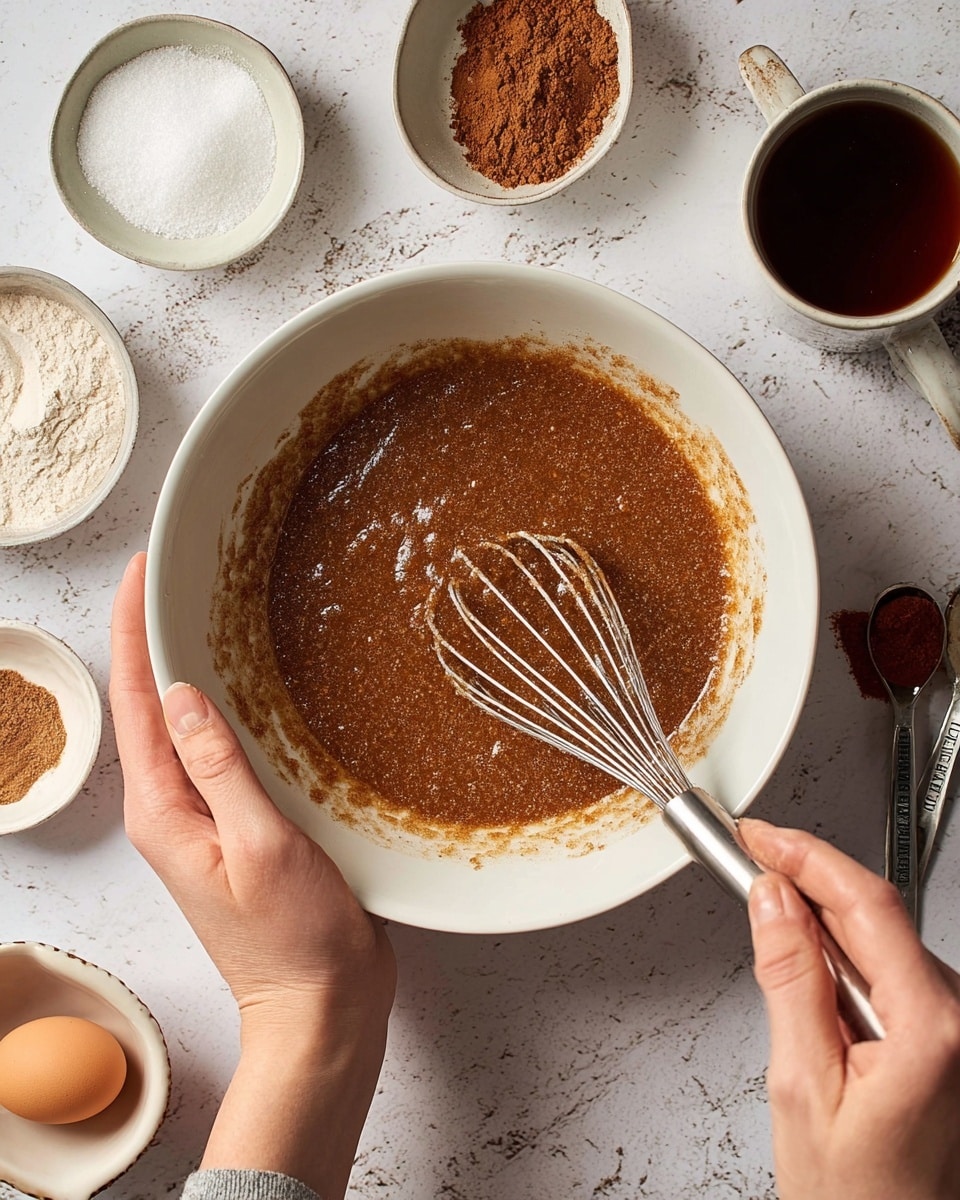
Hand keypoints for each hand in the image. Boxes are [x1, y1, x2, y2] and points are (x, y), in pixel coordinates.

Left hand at [110, 553, 395, 1198]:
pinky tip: (257, 690)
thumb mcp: (259, 847)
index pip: (136, 703)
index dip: (132, 632)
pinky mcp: (241, 827)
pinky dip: (231, 709)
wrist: (319, 1008)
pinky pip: (224, 752)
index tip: (141, 574)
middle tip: (176, 577)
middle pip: (152, 707)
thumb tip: (183, 696)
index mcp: (163, 812)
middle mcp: (174, 810)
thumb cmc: (293, 940)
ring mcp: (206, 819)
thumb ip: (219, 770)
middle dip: (154, 638)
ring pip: (189, 727)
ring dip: (193, 669)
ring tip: (210, 614)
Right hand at [741, 818, 959, 1199]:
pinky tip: (809, 972)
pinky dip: (843, 957)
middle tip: (748, 857)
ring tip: (769, 918)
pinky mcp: (948, 1036)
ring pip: (881, 940)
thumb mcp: (802, 1085)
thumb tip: (772, 901)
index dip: (807, 856)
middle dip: (808, 880)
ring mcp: (957, 1026)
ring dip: (823, 921)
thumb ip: (789, 980)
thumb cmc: (858, 1199)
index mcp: (932, 1027)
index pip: (866, 904)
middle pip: (876, 915)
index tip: (760, 837)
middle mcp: (959, 1018)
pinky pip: (890, 971)